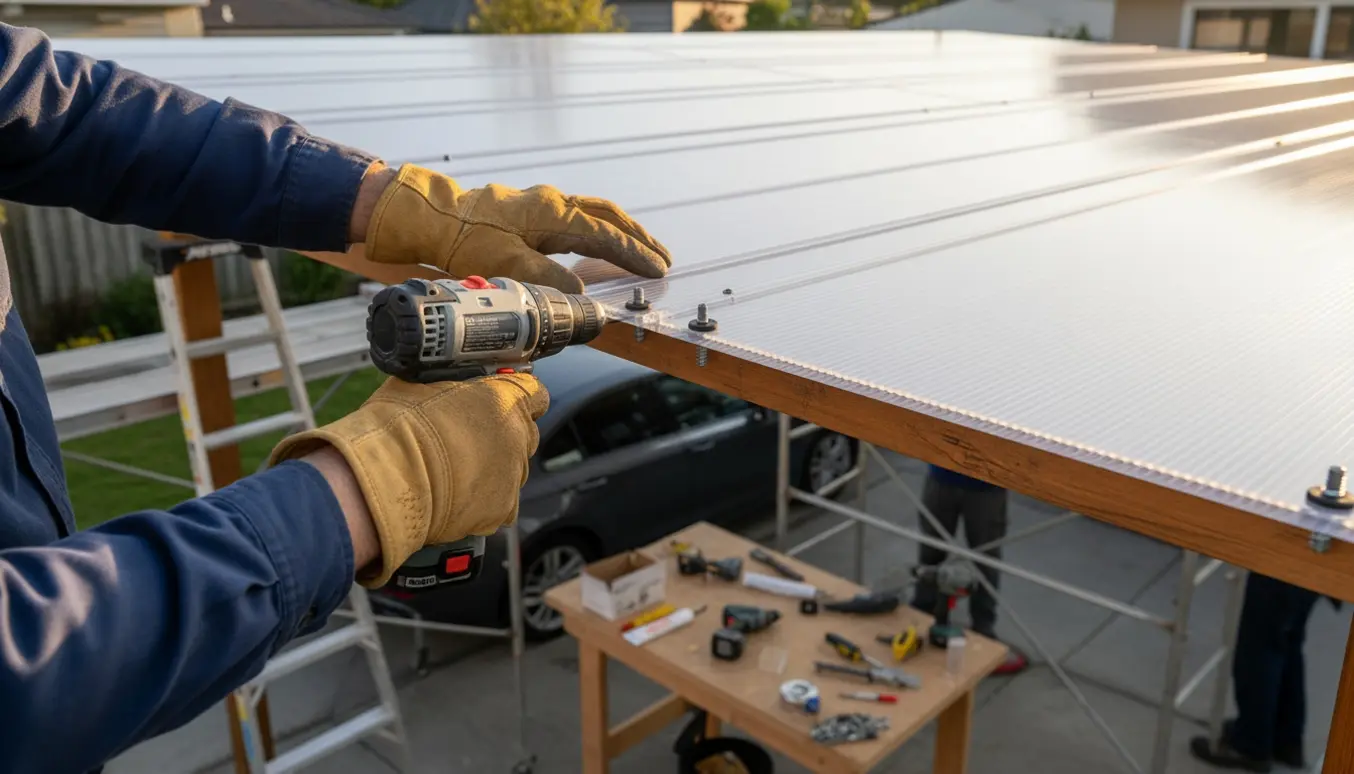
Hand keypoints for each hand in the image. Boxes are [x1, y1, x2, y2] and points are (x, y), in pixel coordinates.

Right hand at [270, 373, 548, 587]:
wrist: (389, 478)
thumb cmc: (398, 426)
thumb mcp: (422, 385)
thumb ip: (450, 385)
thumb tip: (445, 383)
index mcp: (504, 399)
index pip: (535, 393)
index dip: (519, 397)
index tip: (505, 401)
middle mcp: (517, 435)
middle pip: (525, 433)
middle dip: (504, 435)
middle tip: (471, 440)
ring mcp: (512, 474)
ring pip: (514, 470)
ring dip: (495, 468)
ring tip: (459, 472)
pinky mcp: (502, 509)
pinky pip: (502, 504)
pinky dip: (485, 503)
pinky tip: (459, 498)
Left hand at [360, 164, 670, 292]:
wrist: (437, 217)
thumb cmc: (469, 240)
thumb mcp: (509, 266)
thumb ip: (548, 280)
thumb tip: (581, 294)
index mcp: (555, 216)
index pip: (606, 236)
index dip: (634, 255)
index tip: (659, 269)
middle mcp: (556, 203)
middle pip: (610, 217)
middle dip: (639, 238)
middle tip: (664, 258)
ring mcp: (548, 203)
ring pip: (598, 212)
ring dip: (624, 231)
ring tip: (644, 250)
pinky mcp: (538, 209)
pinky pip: (582, 215)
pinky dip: (603, 229)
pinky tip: (604, 244)